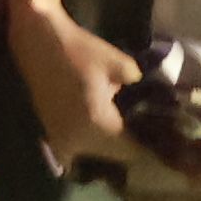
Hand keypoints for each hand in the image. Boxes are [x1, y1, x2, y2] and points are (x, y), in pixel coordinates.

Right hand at [1, 0, 138, 172]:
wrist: (40, 43)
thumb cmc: (80, 50)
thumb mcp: (121, 65)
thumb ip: (139, 88)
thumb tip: (149, 102)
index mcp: (98, 123)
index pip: (131, 151)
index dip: (148, 148)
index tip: (160, 142)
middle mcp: (78, 140)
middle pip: (113, 156)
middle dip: (129, 148)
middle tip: (146, 135)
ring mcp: (61, 140)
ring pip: (95, 154)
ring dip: (109, 147)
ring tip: (125, 130)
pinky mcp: (51, 135)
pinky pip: (77, 149)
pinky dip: (90, 142)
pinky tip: (99, 127)